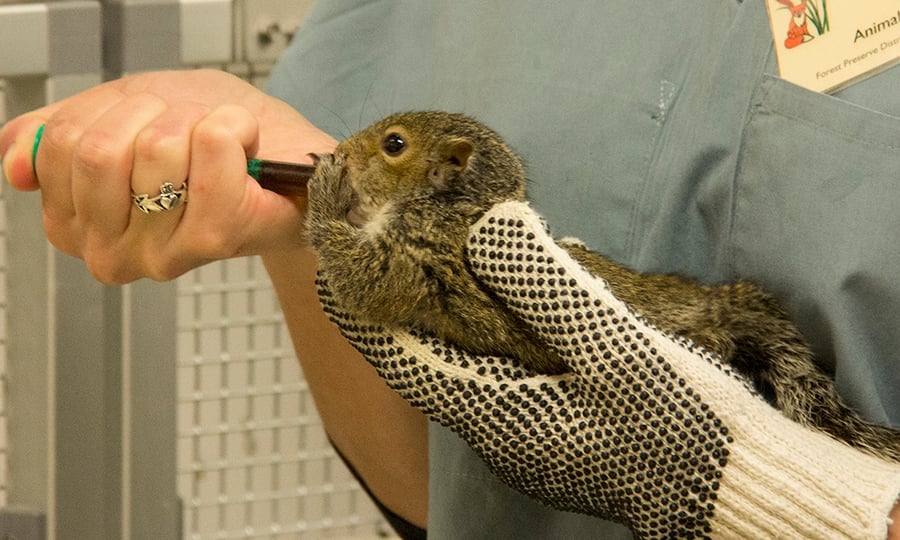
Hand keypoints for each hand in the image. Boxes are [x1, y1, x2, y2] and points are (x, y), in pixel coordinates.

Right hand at [0, 69, 335, 282]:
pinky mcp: (214, 239)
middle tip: (186, 132)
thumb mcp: (115, 121)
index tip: (148, 126)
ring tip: (219, 147)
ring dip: (197, 121)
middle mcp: (111, 254)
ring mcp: (161, 254)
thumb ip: (54, 137)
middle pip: (99, 150)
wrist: (281, 166)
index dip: (111, 114)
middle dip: (153, 114)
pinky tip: (245, 146)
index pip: (59, 147)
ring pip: (157, 146)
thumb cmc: (206, 143)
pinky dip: (234, 124)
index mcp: (77, 226)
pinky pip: (211, 146)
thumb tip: (14, 164)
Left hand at [319, 201, 899, 538]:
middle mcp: (499, 424)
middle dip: (406, 302)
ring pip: (471, 359)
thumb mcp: (612, 347)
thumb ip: (545, 287)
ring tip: (442, 254)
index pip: (404, 357)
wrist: (733, 486)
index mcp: (495, 412)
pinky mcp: (558, 421)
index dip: (364, 313)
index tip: (333, 267)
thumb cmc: (674, 425)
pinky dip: (500, 324)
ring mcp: (529, 427)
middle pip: (433, 355)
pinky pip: (509, 365)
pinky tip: (518, 290)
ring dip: (452, 310)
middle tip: (390, 244)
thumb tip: (488, 225)